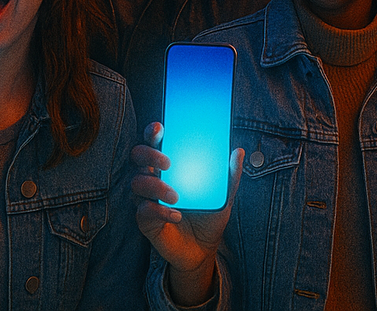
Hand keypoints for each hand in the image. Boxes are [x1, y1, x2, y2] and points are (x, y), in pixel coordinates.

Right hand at [131, 122, 242, 305]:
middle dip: (150, 154)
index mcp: (170, 165)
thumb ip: (230, 174)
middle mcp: (154, 177)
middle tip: (168, 163)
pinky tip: (176, 215)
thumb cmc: (209, 214)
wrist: (203, 248)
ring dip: (156, 187)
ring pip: (137, 182)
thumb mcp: (224, 194)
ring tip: (176, 196)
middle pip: (138, 156)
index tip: (160, 127)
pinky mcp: (145, 219)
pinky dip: (159, 211)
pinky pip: (143, 210)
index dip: (153, 132)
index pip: (155, 141)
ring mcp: (146, 198)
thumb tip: (239, 151)